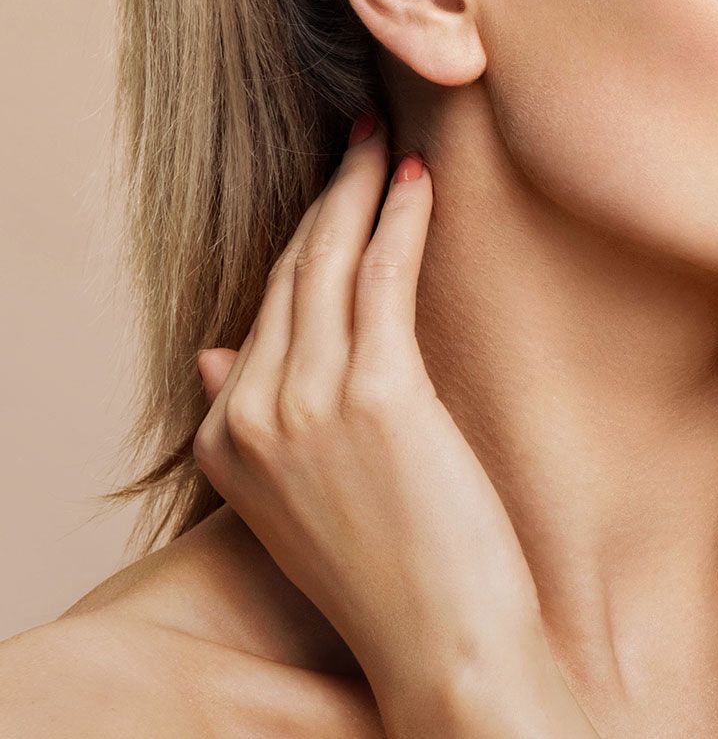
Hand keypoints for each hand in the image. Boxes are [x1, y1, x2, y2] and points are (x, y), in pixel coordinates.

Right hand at [191, 116, 551, 710]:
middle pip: (288, 276)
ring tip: (385, 139)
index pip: (263, 314)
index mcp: (226, 442)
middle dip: (324, 197)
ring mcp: (308, 404)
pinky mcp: (377, 395)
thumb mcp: (297, 500)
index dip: (298, 244)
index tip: (331, 192)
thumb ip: (252, 426)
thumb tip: (215, 356)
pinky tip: (418, 182)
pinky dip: (398, 221)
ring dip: (359, 189)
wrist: (443, 643)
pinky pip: (382, 279)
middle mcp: (253, 415)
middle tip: (358, 133)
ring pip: (328, 264)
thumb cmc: (396, 575)